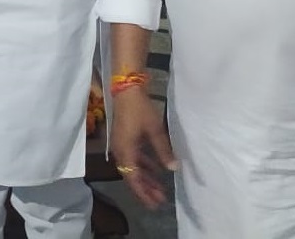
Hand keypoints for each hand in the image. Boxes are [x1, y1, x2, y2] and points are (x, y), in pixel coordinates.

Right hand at [110, 87, 176, 208]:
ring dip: (145, 178)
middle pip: (132, 176)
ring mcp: (121, 145)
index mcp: (125, 152)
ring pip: (133, 168)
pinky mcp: (124, 138)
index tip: (154, 204)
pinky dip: (144, 165)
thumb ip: (163, 150)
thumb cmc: (140, 109)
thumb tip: (173, 168)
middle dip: (146, 188)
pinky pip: (134, 158)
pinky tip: (155, 169)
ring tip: (159, 188)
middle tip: (160, 200)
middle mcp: (120, 152)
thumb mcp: (154, 130)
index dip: (144, 193)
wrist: (126, 89)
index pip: (133, 179)